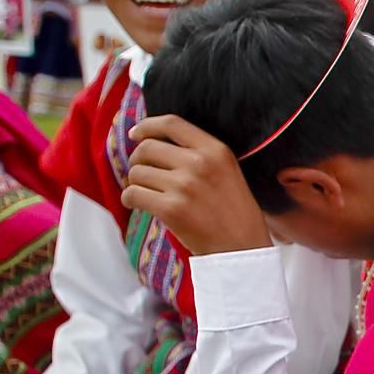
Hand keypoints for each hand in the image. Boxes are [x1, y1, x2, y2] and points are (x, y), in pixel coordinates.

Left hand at [120, 116, 271, 255]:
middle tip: (144, 175)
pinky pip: (132, 194)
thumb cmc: (235, 214)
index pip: (172, 123)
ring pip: (137, 172)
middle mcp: (199, 163)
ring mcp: (184, 186)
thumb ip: (200, 154)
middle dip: (138, 161)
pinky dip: (130, 199)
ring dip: (136, 183)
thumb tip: (156, 142)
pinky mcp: (171, 209)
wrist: (243, 250)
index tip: (136, 134)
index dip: (147, 126)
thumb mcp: (229, 172)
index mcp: (216, 150)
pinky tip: (139, 204)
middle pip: (147, 148)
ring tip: (148, 194)